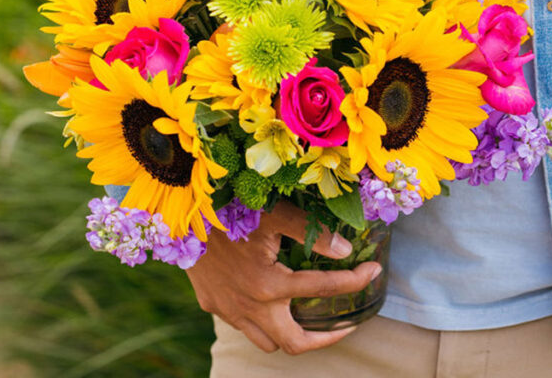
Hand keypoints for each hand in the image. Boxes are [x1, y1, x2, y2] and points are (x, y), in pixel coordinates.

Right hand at [186, 201, 381, 354]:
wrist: (178, 213)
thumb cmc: (229, 207)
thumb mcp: (274, 214)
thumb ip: (310, 233)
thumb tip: (345, 248)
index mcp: (270, 283)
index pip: (325, 288)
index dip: (356, 281)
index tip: (373, 272)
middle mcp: (250, 305)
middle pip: (296, 344)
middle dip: (327, 339)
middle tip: (345, 325)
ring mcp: (228, 309)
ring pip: (267, 342)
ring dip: (291, 334)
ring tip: (308, 317)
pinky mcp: (212, 304)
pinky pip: (242, 324)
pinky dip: (261, 319)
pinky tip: (269, 299)